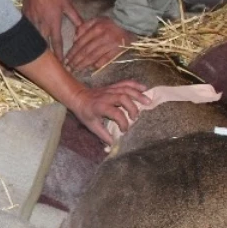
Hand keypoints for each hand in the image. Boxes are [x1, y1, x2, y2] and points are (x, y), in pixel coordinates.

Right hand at [15, 0, 81, 58]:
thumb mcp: (67, 5)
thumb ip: (75, 17)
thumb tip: (83, 27)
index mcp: (54, 24)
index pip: (57, 43)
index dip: (60, 54)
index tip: (61, 63)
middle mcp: (43, 27)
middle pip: (45, 46)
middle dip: (48, 56)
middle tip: (51, 65)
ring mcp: (32, 25)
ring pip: (36, 41)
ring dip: (39, 50)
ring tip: (41, 59)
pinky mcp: (25, 22)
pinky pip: (28, 34)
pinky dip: (30, 40)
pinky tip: (30, 45)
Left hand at [16, 49, 150, 146]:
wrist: (78, 96)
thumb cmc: (84, 112)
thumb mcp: (91, 125)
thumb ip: (102, 134)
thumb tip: (113, 144)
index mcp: (100, 107)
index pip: (115, 113)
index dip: (123, 122)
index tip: (124, 130)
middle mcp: (106, 97)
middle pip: (123, 98)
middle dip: (132, 107)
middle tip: (135, 117)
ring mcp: (110, 90)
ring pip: (126, 89)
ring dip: (138, 95)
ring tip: (148, 102)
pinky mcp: (113, 86)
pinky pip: (125, 83)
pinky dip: (135, 84)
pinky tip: (144, 88)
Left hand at [65, 16, 134, 72]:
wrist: (130, 23)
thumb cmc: (111, 22)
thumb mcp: (96, 20)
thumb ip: (84, 27)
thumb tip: (74, 39)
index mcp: (95, 28)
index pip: (80, 43)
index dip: (72, 52)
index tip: (66, 59)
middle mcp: (102, 36)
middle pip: (85, 51)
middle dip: (75, 61)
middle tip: (68, 68)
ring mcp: (110, 44)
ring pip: (93, 56)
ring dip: (83, 64)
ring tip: (76, 69)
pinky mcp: (118, 50)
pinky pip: (106, 59)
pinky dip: (98, 64)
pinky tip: (91, 68)